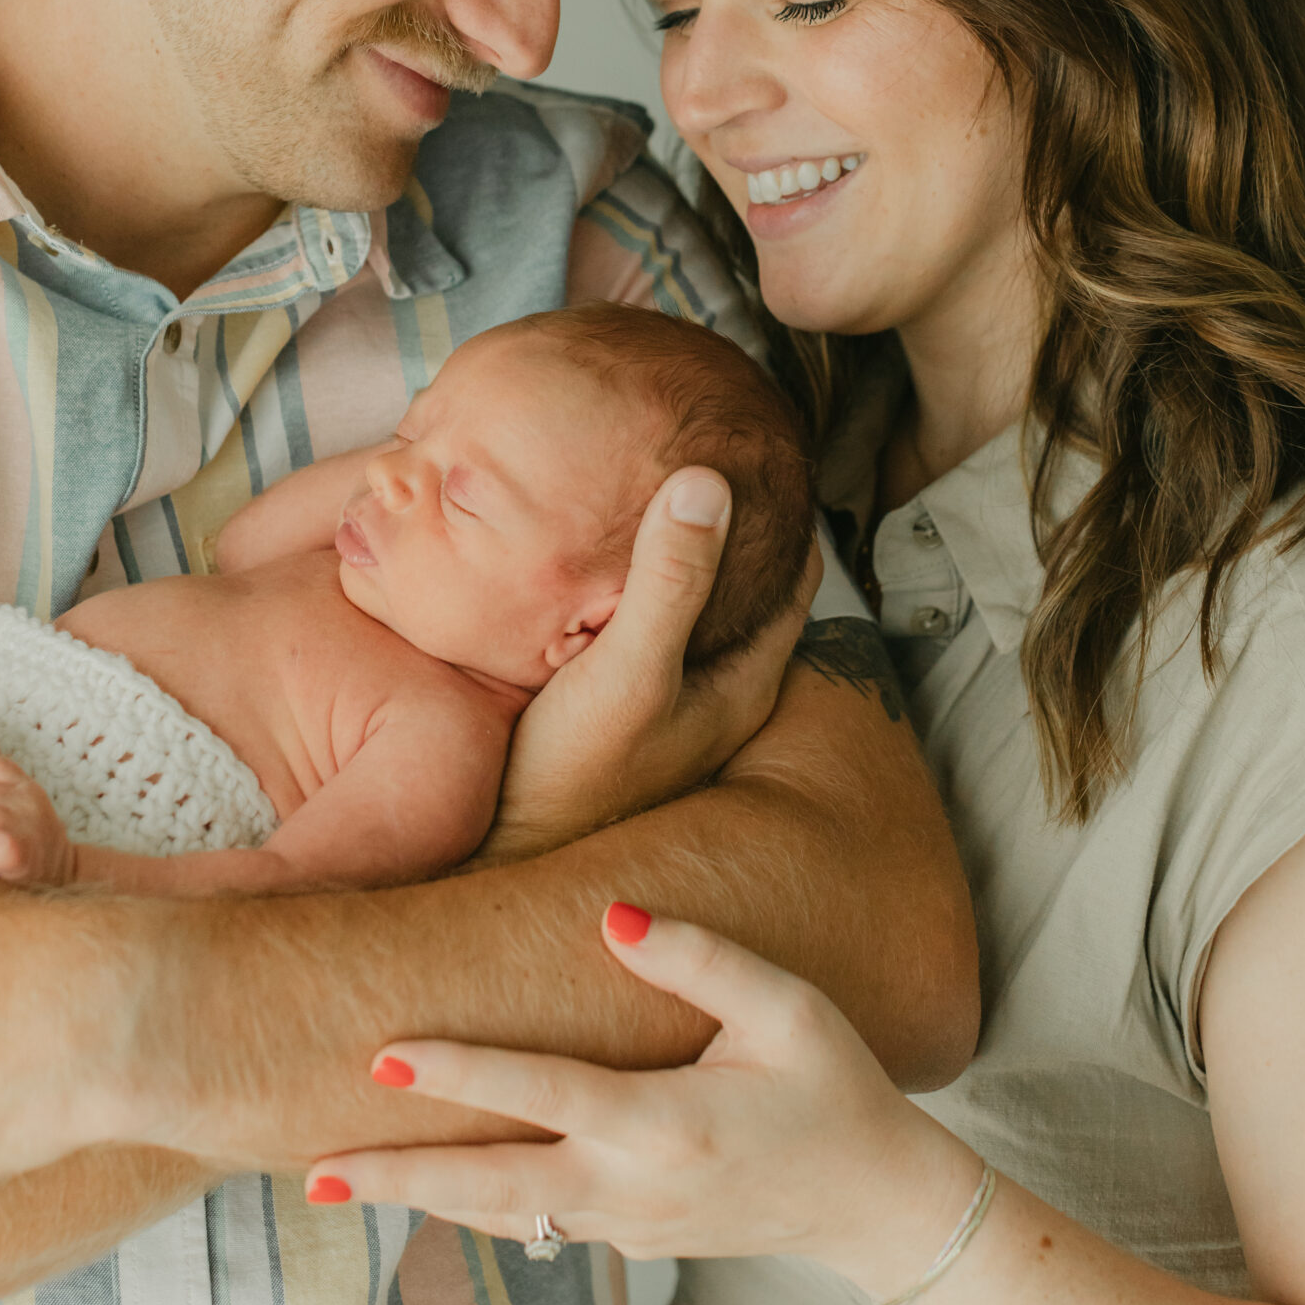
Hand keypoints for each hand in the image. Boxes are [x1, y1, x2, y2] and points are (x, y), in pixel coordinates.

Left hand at [308, 903, 976, 1293]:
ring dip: (420, 1201)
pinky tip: (422, 1192)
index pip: (543, 1094)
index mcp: (669, 1123)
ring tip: (334, 1182)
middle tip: (314, 1168)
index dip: (462, 1074)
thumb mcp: (787, 1006)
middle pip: (495, 1188)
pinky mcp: (633, 1240)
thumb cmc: (836, 1086)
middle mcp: (635, 1188)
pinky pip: (536, 1227)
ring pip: (504, 1219)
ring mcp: (629, 1227)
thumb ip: (698, 956)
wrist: (879, 1204)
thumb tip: (609, 912)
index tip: (384, 1057)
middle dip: (401, 1178)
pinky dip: (472, 1212)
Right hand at [479, 473, 816, 861]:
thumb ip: (670, 582)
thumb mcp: (629, 669)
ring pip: (696, 606)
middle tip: (706, 448)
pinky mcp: (622, 706)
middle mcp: (719, 693)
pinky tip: (599, 558)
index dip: (785, 510)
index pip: (797, 574)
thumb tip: (710, 481)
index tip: (761, 448)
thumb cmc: (574, 776)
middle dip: (733, 523)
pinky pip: (647, 623)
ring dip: (684, 554)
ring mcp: (671, 702)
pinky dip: (640, 583)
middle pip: (748, 585)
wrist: (507, 855)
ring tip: (653, 485)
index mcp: (745, 683)